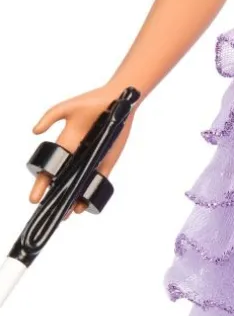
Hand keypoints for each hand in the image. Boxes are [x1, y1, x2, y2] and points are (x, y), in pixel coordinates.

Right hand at [29, 85, 136, 217]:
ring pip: (81, 184)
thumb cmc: (92, 101)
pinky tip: (86, 204)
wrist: (119, 100)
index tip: (34, 199)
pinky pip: (99, 180)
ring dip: (74, 199)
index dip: (41, 183)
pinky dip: (92, 191)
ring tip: (67, 215)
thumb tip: (35, 132)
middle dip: (56, 196)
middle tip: (49, 212)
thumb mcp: (67, 108)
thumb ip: (49, 117)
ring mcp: (93, 159)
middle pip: (64, 180)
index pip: (50, 167)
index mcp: (65, 143)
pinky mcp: (108, 160)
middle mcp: (78, 154)